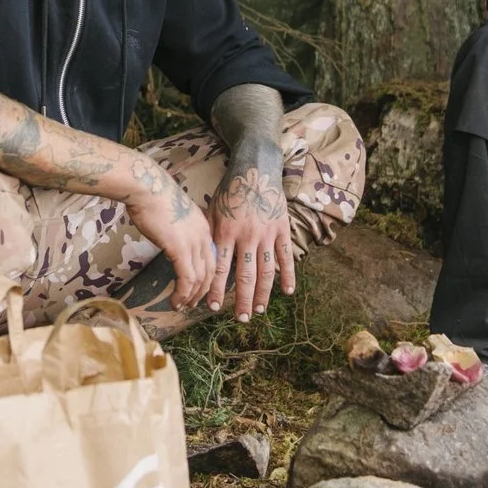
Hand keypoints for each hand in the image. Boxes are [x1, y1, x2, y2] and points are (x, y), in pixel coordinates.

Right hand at [125, 157, 217, 310]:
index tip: (198, 290)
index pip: (212, 259)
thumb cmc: (153, 197)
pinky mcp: (181, 249)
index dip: (207, 278)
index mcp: (204, 228)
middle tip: (192, 304)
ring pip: (200, 279)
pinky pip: (187, 278)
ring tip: (181, 306)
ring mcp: (194, 243)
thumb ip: (178, 230)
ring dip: (191, 296)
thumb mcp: (173, 216)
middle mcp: (204, 236)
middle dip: (202, 292)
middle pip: (210, 272)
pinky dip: (183, 293)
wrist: (147, 188)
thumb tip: (171, 242)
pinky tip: (175, 301)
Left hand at [209, 163, 293, 321]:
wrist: (255, 169)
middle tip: (242, 318)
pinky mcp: (282, 229)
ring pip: (266, 271)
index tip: (213, 307)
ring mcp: (266, 234)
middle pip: (245, 276)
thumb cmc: (229, 192)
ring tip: (260, 310)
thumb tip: (200, 259)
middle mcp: (247, 236)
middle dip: (243, 300)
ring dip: (263, 294)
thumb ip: (210, 236)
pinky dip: (288, 275)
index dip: (217, 289)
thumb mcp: (213, 211)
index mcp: (226, 233)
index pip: (221, 268)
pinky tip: (287, 292)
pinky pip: (286, 257)